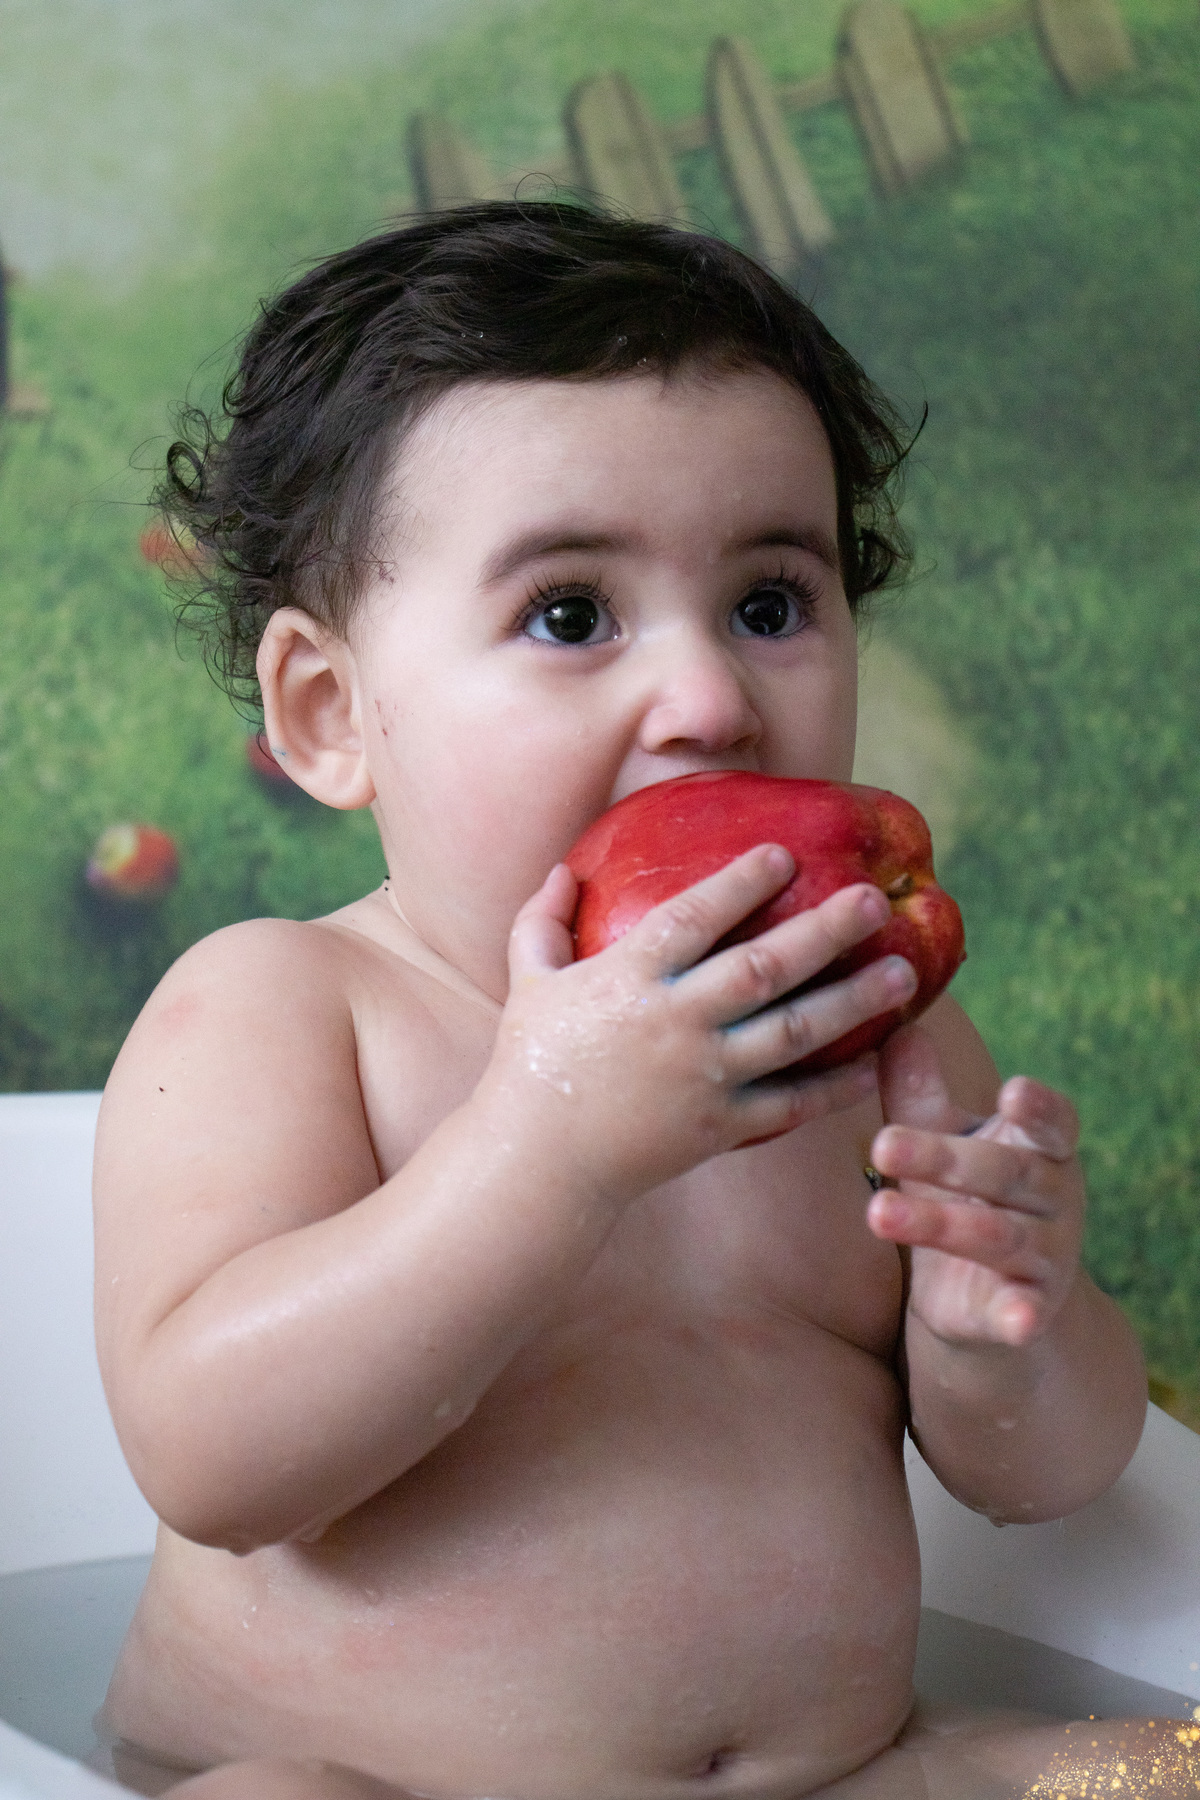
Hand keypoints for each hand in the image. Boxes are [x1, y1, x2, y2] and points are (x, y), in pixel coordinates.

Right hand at [482, 847, 918, 1203]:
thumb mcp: (527, 981)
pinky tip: (876, 1062)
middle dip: (825, 929)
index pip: (694, 916)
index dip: (740, 881)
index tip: (785, 854)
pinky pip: (788, 1104)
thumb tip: (565, 869)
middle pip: (764, 967)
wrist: (536, 1163)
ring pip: (793, 1032)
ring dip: (854, 1001)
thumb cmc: (529, 1063)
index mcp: (628, 978)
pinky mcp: (717, 1128)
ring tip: (904, 973)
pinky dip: (835, 1087)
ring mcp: (701, 1078)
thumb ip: (544, 921)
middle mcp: (674, 1022)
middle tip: (876, 900)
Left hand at [866, 1026, 1083, 1347]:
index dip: (1038, 1108)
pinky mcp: (1030, 1311)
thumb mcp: (942, 1140)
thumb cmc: (965, 1194)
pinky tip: (1016, 1322)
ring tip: (877, 1213)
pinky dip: (1023, 1317)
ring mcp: (1046, 1256)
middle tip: (881, 1145)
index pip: (1052, 1122)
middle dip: (942, 1159)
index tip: (1012, 1091)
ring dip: (938, 1225)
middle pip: (1004, 1173)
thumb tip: (894, 1027)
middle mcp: (1054, 1198)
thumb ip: (920, 1092)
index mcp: (1042, 1148)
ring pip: (995, 1237)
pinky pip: (1026, 1313)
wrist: (987, 1294)